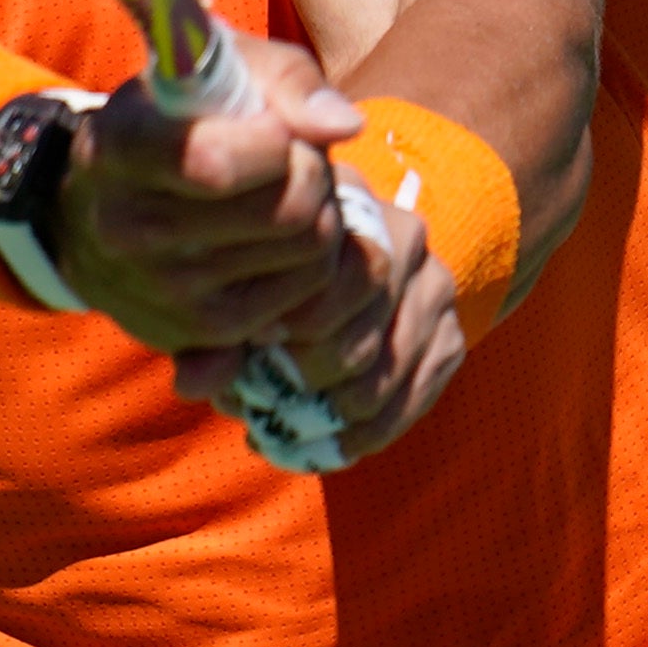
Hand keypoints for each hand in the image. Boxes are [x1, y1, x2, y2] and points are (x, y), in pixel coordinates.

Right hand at [57, 31, 368, 353]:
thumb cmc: (180, 118)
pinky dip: (311, 263)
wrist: (101, 209)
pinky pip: (307, 296)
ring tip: (284, 193)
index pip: (217, 162)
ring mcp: (163, 288)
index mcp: (121, 146)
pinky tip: (276, 240)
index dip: (278, 141)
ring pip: (309, 250)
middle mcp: (129, 226)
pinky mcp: (200, 332)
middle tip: (294, 159)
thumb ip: (287, 81)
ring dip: (321, 214)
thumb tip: (344, 126)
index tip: (275, 126)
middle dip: (313, 173)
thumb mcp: (220, 69)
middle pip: (288, 210)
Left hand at [172, 187, 468, 467]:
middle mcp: (404, 233)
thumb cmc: (272, 282)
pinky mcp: (453, 334)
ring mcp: (436, 284)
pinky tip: (334, 444)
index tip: (260, 348)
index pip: (333, 267)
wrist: (349, 282)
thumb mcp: (238, 293)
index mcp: (346, 202)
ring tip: (298, 431)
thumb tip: (194, 382)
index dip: (295, 321)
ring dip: (340, 411)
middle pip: (363, 322)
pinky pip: (417, 396)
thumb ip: (209, 336)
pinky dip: (373, 431)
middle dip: (314, 374)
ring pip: (388, 368)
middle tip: (276, 399)